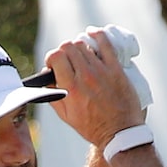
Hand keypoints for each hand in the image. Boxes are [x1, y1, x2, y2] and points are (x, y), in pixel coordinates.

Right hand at [44, 28, 146, 147]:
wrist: (120, 131)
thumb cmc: (92, 127)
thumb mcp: (66, 116)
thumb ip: (53, 96)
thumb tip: (47, 80)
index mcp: (70, 88)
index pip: (56, 56)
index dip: (52, 58)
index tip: (54, 65)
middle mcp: (85, 76)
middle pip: (68, 46)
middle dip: (63, 51)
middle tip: (67, 61)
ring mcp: (102, 71)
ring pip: (84, 44)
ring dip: (78, 47)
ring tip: (80, 57)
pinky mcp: (115, 68)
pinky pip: (105, 42)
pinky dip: (96, 35)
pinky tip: (92, 35)